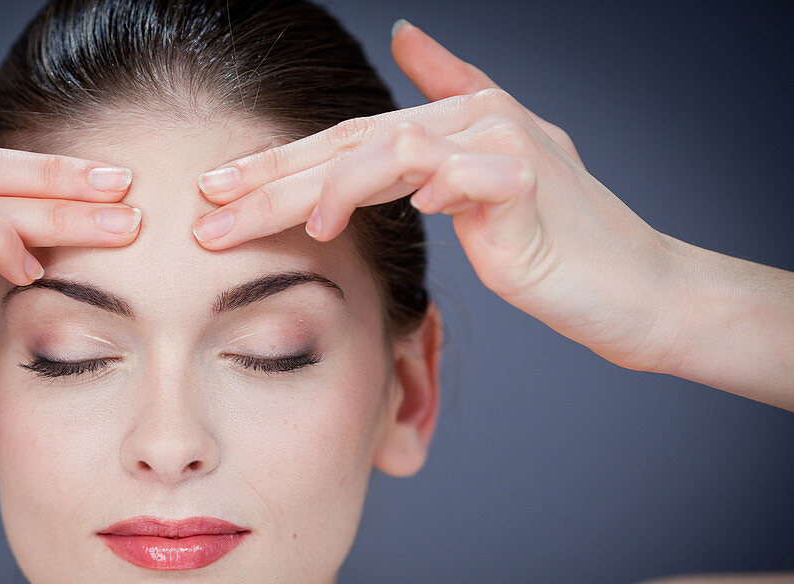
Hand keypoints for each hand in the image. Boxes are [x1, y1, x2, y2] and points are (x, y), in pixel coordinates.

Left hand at [191, 21, 685, 375]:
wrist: (633, 288)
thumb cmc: (556, 245)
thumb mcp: (490, 178)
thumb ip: (447, 106)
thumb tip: (408, 36)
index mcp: (454, 122)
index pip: (347, 140)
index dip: (277, 162)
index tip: (216, 192)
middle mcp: (473, 119)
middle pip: (350, 143)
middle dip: (270, 177)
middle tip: (207, 208)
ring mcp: (500, 145)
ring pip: (386, 150)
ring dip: (318, 188)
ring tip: (272, 228)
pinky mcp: (523, 183)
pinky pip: (452, 177)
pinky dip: (406, 189)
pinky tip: (352, 215)